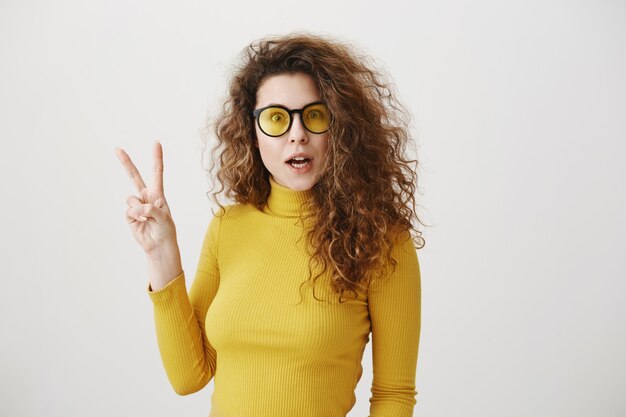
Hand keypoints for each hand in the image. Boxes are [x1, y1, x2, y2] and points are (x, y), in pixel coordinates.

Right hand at [115, 140, 177, 254]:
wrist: (159, 245)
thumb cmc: (166, 230)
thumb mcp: (164, 217)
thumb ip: (151, 208)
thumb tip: (138, 206)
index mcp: (158, 193)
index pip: (157, 172)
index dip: (156, 157)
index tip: (156, 142)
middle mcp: (146, 196)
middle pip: (134, 176)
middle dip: (126, 163)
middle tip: (117, 149)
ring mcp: (136, 205)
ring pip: (131, 199)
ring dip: (139, 209)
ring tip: (147, 218)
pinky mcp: (129, 215)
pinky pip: (128, 210)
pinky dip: (135, 216)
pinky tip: (142, 221)